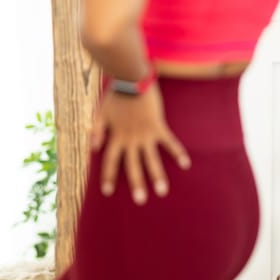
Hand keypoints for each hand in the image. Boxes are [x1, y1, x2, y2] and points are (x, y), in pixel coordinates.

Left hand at [90, 86, 190, 203]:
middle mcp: (130, 139)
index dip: (108, 176)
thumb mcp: (101, 113)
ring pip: (152, 159)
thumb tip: (93, 149)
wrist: (132, 78)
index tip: (107, 192)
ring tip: (162, 192)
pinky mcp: (158, 126)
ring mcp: (145, 134)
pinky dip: (177, 152)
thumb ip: (97, 131)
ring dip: (157, 175)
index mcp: (116, 136)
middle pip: (132, 165)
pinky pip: (169, 142)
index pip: (110, 161)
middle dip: (136, 184)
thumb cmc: (115, 95)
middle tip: (140, 201)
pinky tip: (185, 164)